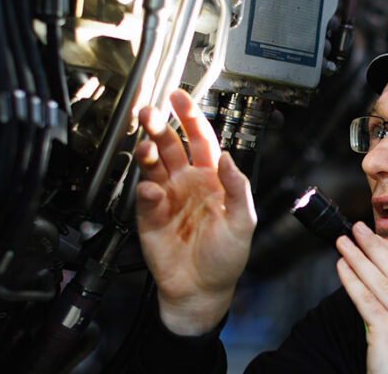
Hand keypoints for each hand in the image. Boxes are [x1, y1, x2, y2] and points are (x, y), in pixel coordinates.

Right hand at [134, 90, 255, 335]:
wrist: (202, 290)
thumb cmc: (225, 258)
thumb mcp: (243, 222)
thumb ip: (237, 188)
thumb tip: (226, 157)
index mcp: (211, 179)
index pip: (200, 139)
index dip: (190, 117)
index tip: (179, 97)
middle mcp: (186, 183)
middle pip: (170, 145)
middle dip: (159, 126)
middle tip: (150, 113)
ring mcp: (166, 197)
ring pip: (152, 164)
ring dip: (147, 151)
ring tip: (146, 146)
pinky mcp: (149, 216)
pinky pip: (145, 196)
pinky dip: (146, 190)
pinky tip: (152, 190)